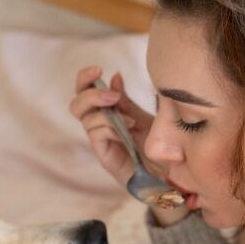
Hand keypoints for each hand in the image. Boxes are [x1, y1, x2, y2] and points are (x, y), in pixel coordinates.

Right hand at [68, 66, 154, 186]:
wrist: (168, 174)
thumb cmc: (155, 146)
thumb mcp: (143, 117)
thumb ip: (126, 101)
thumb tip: (115, 76)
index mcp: (106, 113)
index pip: (84, 92)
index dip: (85, 79)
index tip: (98, 69)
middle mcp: (99, 126)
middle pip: (76, 105)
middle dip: (90, 94)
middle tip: (112, 96)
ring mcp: (100, 142)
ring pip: (86, 119)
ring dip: (107, 113)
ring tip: (131, 120)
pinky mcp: (104, 156)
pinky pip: (96, 135)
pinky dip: (110, 127)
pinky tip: (129, 130)